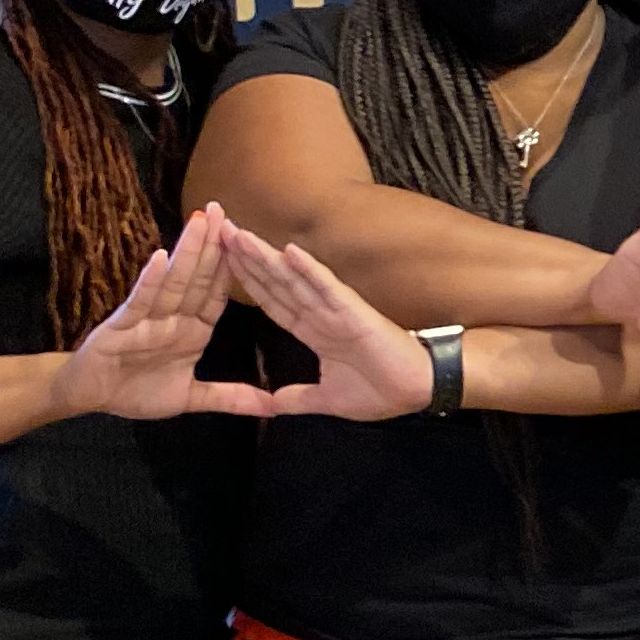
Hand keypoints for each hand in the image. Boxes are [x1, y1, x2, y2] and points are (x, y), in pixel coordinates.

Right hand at [53, 204, 278, 421]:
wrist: (89, 398)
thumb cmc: (135, 391)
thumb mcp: (191, 398)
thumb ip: (230, 398)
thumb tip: (272, 408)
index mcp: (193, 330)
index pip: (217, 294)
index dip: (233, 268)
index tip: (253, 241)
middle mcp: (174, 318)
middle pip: (198, 277)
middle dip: (212, 245)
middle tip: (224, 209)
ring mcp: (148, 318)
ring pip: (173, 281)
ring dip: (186, 252)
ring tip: (200, 221)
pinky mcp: (122, 325)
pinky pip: (140, 301)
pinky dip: (150, 281)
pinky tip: (160, 259)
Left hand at [222, 227, 434, 419]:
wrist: (418, 391)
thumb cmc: (381, 392)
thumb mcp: (326, 400)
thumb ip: (296, 399)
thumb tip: (268, 406)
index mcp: (314, 333)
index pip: (273, 302)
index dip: (248, 282)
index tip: (223, 262)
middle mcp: (320, 316)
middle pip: (276, 283)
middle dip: (248, 260)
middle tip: (221, 232)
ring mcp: (336, 311)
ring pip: (294, 280)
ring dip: (267, 257)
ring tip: (240, 234)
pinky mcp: (354, 313)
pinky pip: (327, 289)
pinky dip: (309, 270)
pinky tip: (290, 251)